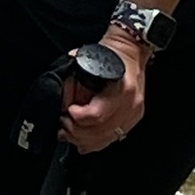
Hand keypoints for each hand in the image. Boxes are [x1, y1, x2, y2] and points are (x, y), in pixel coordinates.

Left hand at [59, 29, 146, 153]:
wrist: (130, 51)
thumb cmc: (110, 53)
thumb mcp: (88, 62)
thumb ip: (73, 82)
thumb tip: (61, 103)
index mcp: (122, 89)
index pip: (97, 115)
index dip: (78, 117)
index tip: (67, 111)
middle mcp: (131, 105)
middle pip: (100, 132)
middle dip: (76, 132)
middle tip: (63, 124)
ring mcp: (133, 114)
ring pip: (105, 139)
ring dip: (83, 140)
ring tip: (68, 133)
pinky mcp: (132, 120)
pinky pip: (112, 138)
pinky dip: (95, 143)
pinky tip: (82, 142)